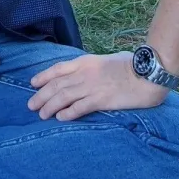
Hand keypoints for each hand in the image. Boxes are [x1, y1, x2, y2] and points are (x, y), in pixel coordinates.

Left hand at [28, 52, 168, 120]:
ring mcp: (92, 86)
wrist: (148, 72)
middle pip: (56, 85)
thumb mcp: (107, 60)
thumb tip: (87, 74)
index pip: (58, 69)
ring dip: (50, 106)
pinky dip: (67, 113)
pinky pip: (79, 107)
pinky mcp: (101, 100)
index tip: (33, 83)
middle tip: (31, 105)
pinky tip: (60, 118)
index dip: (43, 76)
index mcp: (85, 62)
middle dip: (41, 95)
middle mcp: (84, 73)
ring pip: (63, 97)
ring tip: (42, 115)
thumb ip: (94, 67)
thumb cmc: (132, 65)